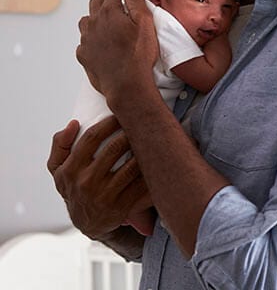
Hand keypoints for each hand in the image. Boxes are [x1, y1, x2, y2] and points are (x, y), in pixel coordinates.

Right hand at [47, 117, 151, 239]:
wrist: (87, 223)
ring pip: (132, 166)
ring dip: (144, 149)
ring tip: (152, 137)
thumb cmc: (74, 188)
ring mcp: (106, 196)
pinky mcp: (123, 206)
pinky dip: (152, 170)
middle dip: (130, 131)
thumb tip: (73, 123)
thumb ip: (61, 145)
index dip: (108, 122)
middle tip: (140, 122)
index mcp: (71, 169)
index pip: (91, 138)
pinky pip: (142, 184)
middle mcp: (87, 182)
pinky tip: (158, 158)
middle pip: (115, 148)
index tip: (120, 114)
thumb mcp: (58, 170)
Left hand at [76, 0, 157, 102]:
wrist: (127, 85)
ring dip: (96, 16)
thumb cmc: (139, 55)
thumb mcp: (144, 22)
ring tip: (107, 20)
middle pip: (96, 1)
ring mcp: (86, 39)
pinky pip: (85, 40)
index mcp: (110, 12)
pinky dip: (92, 37)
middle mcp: (94, 22)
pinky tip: (102, 42)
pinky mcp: (84, 54)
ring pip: (87, 20)